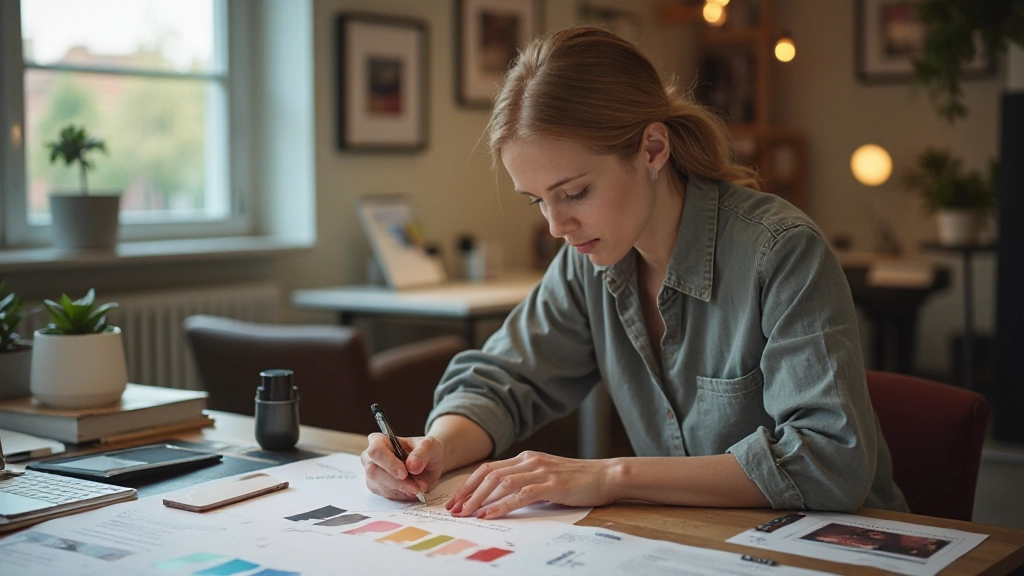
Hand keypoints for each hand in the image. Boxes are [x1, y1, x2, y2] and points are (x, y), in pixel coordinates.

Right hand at [361, 433, 444, 501]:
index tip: (404, 473)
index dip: (388, 463)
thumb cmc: (425, 450)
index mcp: (380, 441)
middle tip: (418, 486)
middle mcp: (372, 458)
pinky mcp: (379, 488)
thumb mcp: (430, 446)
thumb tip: (412, 466)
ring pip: (381, 486)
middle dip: (397, 482)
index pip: (376, 451)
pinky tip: (413, 490)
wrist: (428, 463)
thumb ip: (422, 453)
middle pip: (374, 471)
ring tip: (420, 487)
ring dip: (403, 490)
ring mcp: (374, 474)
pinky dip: (403, 495)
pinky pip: (388, 495)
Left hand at [445, 451, 614, 519]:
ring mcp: (540, 471)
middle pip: (489, 474)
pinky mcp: (551, 484)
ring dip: (480, 499)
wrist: (606, 475)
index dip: (469, 484)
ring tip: (466, 513)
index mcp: (526, 458)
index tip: (456, 500)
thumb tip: (500, 499)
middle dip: (468, 492)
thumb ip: (526, 483)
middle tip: (454, 509)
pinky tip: (489, 514)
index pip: (489, 468)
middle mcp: (529, 461)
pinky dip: (501, 505)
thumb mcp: (546, 477)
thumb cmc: (578, 480)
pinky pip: (520, 494)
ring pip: (500, 482)